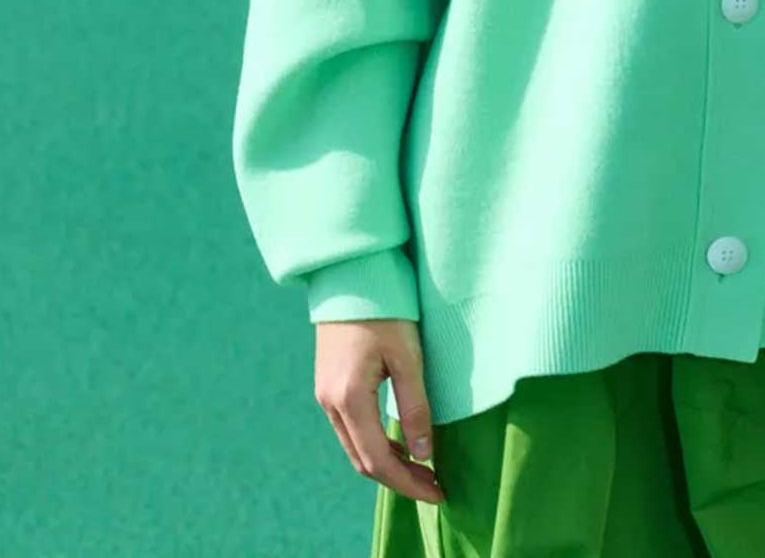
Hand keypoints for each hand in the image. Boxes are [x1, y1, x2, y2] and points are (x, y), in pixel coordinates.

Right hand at [314, 318, 445, 504]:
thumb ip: (415, 405)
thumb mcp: (408, 355)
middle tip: (435, 486)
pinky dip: (375, 444)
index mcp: (349, 397)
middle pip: (363, 461)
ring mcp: (326, 395)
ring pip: (355, 447)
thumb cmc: (385, 306)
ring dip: (387, 464)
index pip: (378, 460)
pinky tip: (399, 443)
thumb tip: (423, 452)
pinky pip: (351, 429)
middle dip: (399, 480)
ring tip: (422, 468)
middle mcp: (330, 403)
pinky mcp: (329, 384)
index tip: (439, 493)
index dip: (408, 483)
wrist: (350, 272)